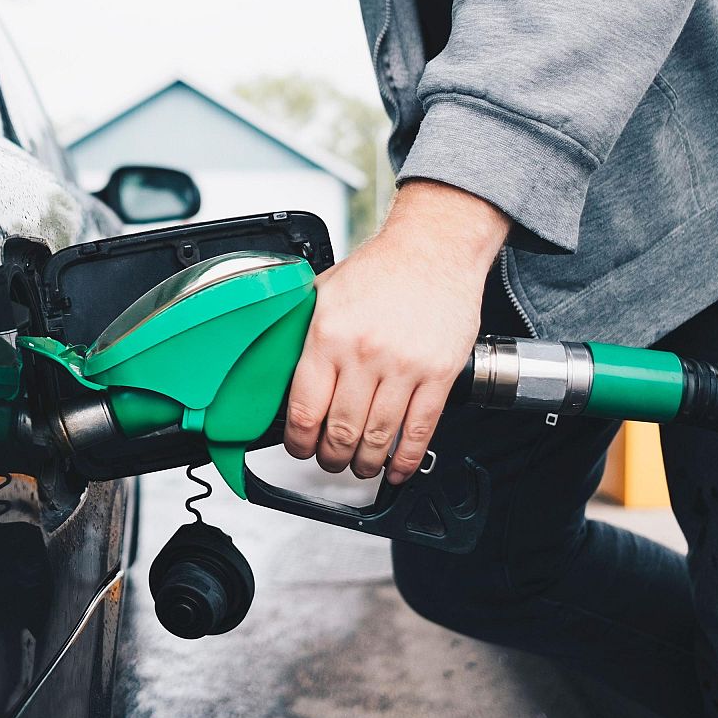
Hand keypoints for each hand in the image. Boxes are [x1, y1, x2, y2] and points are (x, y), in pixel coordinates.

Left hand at [283, 181, 508, 482]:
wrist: (434, 248)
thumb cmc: (381, 269)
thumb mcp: (324, 292)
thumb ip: (302, 331)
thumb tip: (278, 366)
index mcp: (328, 335)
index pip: (304, 409)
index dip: (298, 441)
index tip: (299, 447)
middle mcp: (363, 354)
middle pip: (340, 432)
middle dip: (330, 458)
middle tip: (329, 460)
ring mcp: (404, 367)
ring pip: (378, 438)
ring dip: (364, 463)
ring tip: (359, 465)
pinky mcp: (439, 374)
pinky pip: (420, 430)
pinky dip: (406, 459)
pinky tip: (397, 469)